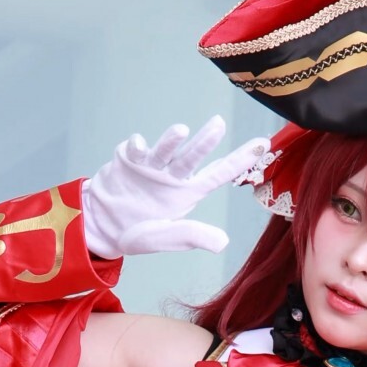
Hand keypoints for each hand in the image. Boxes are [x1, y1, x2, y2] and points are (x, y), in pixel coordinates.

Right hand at [81, 117, 270, 258]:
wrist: (102, 226)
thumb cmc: (138, 233)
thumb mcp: (167, 238)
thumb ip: (193, 236)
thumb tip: (223, 242)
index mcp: (188, 193)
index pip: (220, 174)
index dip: (241, 159)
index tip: (263, 142)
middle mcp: (174, 175)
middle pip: (194, 157)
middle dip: (206, 141)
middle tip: (218, 124)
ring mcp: (153, 166)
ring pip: (167, 150)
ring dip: (172, 140)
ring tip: (181, 131)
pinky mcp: (130, 159)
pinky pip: (137, 150)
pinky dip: (139, 146)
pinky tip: (139, 147)